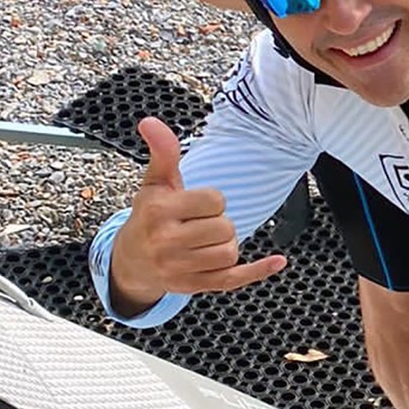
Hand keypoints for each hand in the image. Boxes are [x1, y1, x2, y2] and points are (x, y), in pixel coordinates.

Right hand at [110, 118, 286, 313]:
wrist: (131, 260)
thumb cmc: (149, 216)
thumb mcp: (154, 183)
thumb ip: (162, 153)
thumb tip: (150, 122)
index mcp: (159, 211)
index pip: (214, 201)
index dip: (213, 200)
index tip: (197, 204)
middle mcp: (167, 242)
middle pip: (225, 229)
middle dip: (220, 223)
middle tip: (200, 223)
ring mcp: (179, 269)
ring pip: (230, 253)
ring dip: (227, 244)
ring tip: (206, 240)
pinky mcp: (193, 287)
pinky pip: (233, 280)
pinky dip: (258, 271)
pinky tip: (277, 261)